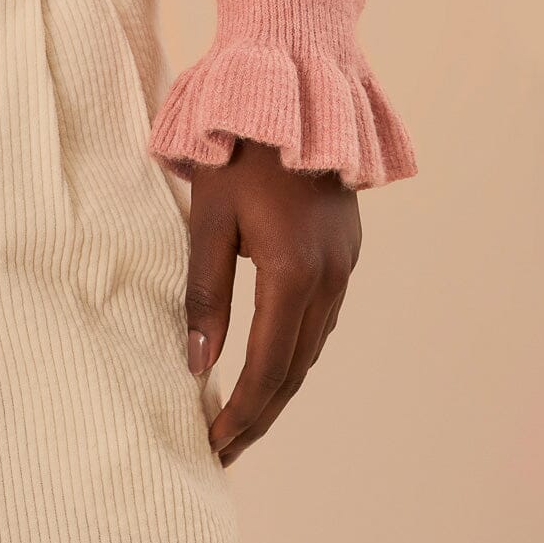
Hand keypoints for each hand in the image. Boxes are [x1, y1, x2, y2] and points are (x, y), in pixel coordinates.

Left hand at [184, 140, 361, 466]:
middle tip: (225, 450)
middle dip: (259, 415)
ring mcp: (344, 266)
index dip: (240, 413)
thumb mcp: (208, 222)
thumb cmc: (239, 152)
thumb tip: (197, 364)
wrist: (295, 92)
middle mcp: (329, 278)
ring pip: (311, 348)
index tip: (214, 444)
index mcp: (293, 273)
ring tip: (242, 420)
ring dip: (278, 388)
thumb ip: (203, 295)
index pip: (266, 366)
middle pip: (294, 370)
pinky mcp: (345, 253)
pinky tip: (270, 365)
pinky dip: (294, 353)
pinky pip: (321, 321)